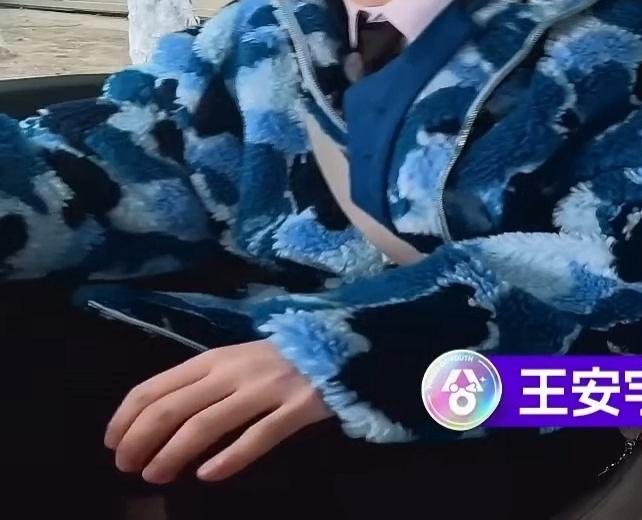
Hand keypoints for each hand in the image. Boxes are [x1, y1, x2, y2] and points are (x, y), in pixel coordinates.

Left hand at [105, 340, 332, 484]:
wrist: (347, 347)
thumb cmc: (284, 360)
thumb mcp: (238, 361)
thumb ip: (204, 383)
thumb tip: (156, 421)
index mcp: (215, 357)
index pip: (155, 387)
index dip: (125, 419)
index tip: (113, 445)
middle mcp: (235, 371)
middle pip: (172, 408)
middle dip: (140, 442)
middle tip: (129, 468)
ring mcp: (268, 388)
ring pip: (206, 425)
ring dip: (172, 455)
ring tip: (157, 476)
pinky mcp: (298, 408)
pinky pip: (258, 437)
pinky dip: (228, 459)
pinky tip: (209, 475)